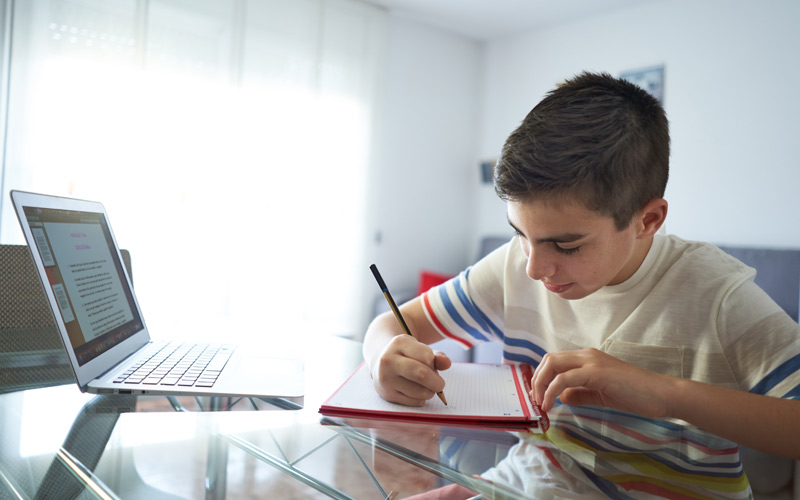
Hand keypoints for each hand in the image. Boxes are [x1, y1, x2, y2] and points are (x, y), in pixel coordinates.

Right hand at [370, 334, 451, 405]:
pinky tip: (416, 392)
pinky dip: (421, 399)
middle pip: (421, 374)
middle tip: (440, 384)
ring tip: (426, 386)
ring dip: (430, 392)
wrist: (380, 360)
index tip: (433, 365)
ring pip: (420, 392)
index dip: (434, 363)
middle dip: (437, 382)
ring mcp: (386, 379)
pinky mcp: (387, 394)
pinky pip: (414, 402)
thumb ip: (436, 356)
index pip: (427, 356)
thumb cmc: (406, 354)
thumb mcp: (420, 349)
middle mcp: (388, 360)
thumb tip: (447, 363)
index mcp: (399, 343)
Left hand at [532, 348, 671, 416]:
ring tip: (541, 404)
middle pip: (549, 359)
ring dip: (541, 385)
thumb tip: (561, 396)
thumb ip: (580, 393)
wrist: (660, 394)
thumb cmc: (634, 394)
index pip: (555, 361)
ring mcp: (592, 361)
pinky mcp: (597, 372)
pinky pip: (566, 378)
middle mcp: (587, 355)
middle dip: (537, 379)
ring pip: (554, 364)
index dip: (541, 377)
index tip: (538, 396)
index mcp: (587, 358)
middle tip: (536, 400)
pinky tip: (552, 404)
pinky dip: (553, 390)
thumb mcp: (600, 393)